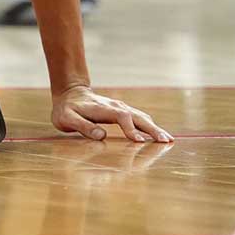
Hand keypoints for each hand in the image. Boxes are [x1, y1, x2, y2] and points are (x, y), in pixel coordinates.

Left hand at [52, 85, 171, 142]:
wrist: (70, 93)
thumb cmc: (67, 109)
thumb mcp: (66, 119)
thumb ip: (82, 126)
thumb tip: (100, 136)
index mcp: (103, 109)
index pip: (122, 117)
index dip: (131, 128)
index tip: (139, 141)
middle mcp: (116, 107)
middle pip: (137, 117)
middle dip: (152, 129)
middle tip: (165, 141)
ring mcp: (121, 108)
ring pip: (142, 117)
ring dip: (155, 128)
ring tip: (168, 140)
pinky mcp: (123, 112)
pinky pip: (140, 119)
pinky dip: (151, 126)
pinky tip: (159, 135)